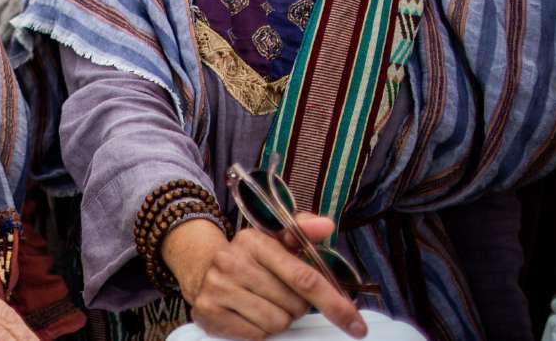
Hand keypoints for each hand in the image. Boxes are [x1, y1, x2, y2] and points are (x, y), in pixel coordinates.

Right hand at [166, 215, 366, 340]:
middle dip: (296, 307)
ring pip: (276, 323)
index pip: (304, 277)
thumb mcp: (274, 240)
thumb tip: (327, 225)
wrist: (200, 269)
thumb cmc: (250, 258)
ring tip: (263, 304)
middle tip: (281, 296)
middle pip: (293, 306)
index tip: (355, 324)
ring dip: (278, 320)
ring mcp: (218, 288)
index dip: (334, 303)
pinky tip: (248, 315)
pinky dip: (258, 330)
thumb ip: (302, 231)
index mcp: (254, 242)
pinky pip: (255, 335)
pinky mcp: (208, 312)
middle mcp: (232, 262)